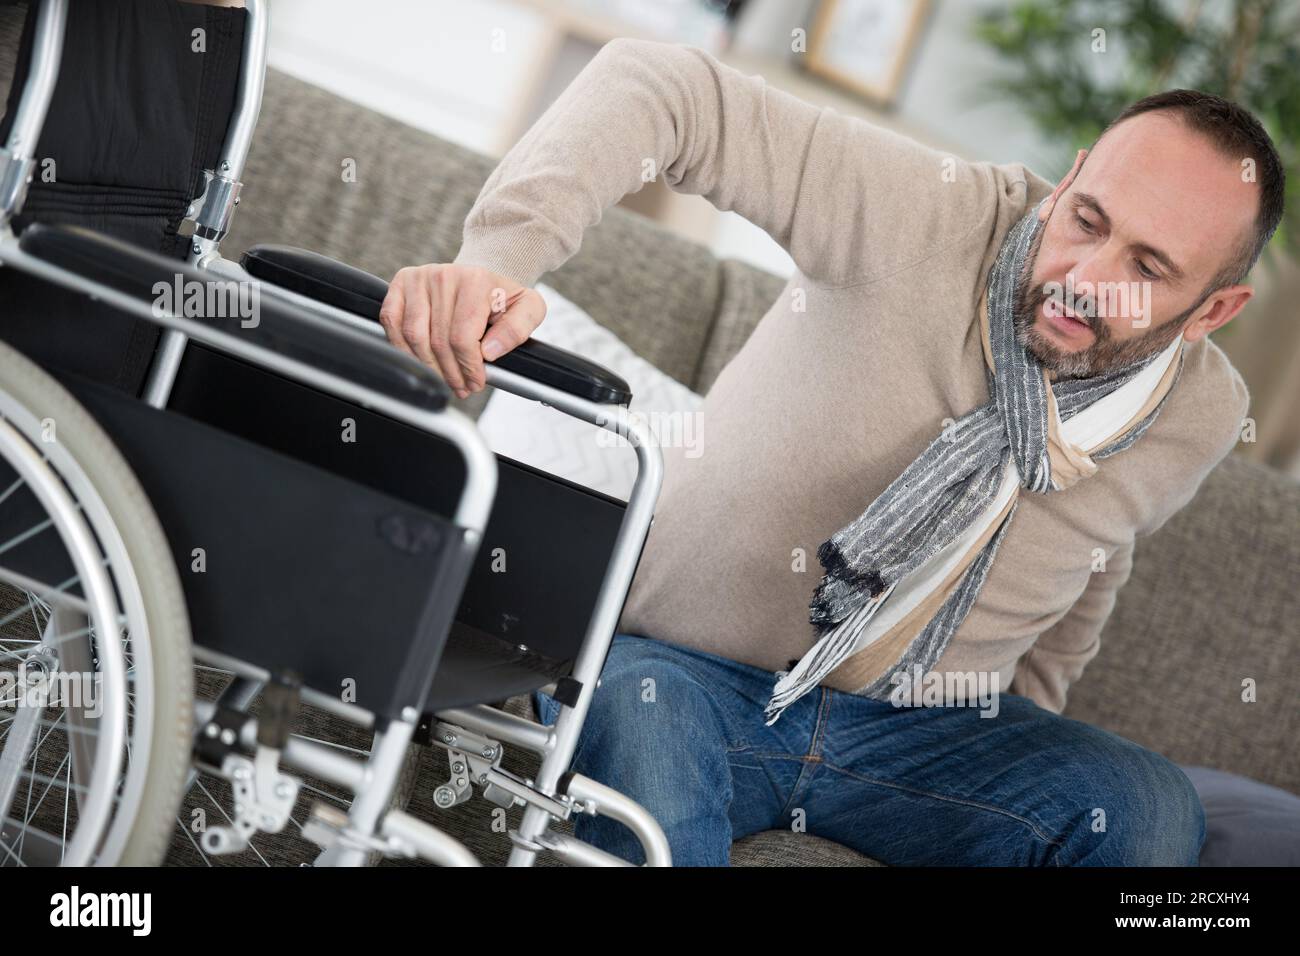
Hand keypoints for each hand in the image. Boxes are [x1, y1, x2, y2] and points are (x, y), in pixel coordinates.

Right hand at [378, 263, 546, 398]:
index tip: (476, 382)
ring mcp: (419, 278)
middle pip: (438, 341)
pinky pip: (392, 324)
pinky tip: (420, 361)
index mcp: (475, 280)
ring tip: (443, 379)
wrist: (479, 279)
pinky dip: (402, 348)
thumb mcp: (528, 308)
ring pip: (414, 337)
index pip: (463, 338)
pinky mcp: (401, 284)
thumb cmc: (501, 296)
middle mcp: (444, 275)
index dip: (468, 368)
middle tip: (461, 387)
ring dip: (427, 366)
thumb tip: (490, 351)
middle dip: (451, 373)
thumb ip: (517, 329)